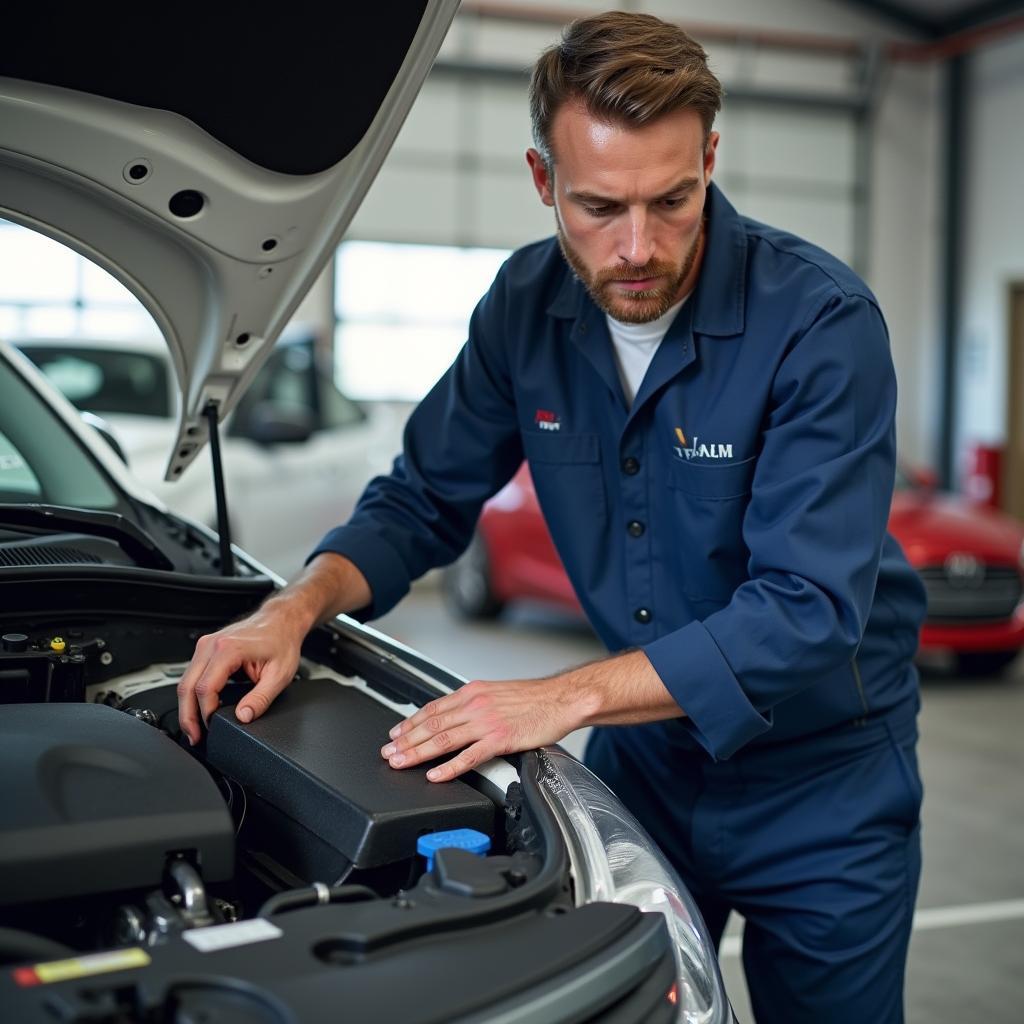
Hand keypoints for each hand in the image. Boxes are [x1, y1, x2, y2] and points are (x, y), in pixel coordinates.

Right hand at [177, 603, 304, 744]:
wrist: (281, 621)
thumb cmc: (282, 642)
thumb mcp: (280, 675)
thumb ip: (261, 699)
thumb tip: (244, 717)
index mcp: (228, 649)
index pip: (204, 688)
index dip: (206, 713)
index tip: (213, 727)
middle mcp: (211, 644)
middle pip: (187, 686)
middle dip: (188, 716)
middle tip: (195, 737)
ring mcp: (206, 644)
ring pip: (185, 681)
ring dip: (187, 707)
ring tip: (195, 728)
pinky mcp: (206, 648)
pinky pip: (191, 674)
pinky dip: (192, 694)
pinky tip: (198, 708)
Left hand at [379, 676, 585, 781]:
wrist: (561, 699)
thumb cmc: (534, 698)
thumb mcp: (496, 692)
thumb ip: (473, 704)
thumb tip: (454, 716)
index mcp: (472, 692)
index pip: (433, 708)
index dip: (410, 722)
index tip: (395, 733)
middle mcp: (475, 704)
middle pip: (431, 724)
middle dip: (405, 740)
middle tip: (388, 753)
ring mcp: (486, 722)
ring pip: (443, 739)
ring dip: (418, 752)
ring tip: (401, 763)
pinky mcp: (501, 738)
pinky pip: (469, 756)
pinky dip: (449, 767)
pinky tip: (436, 774)